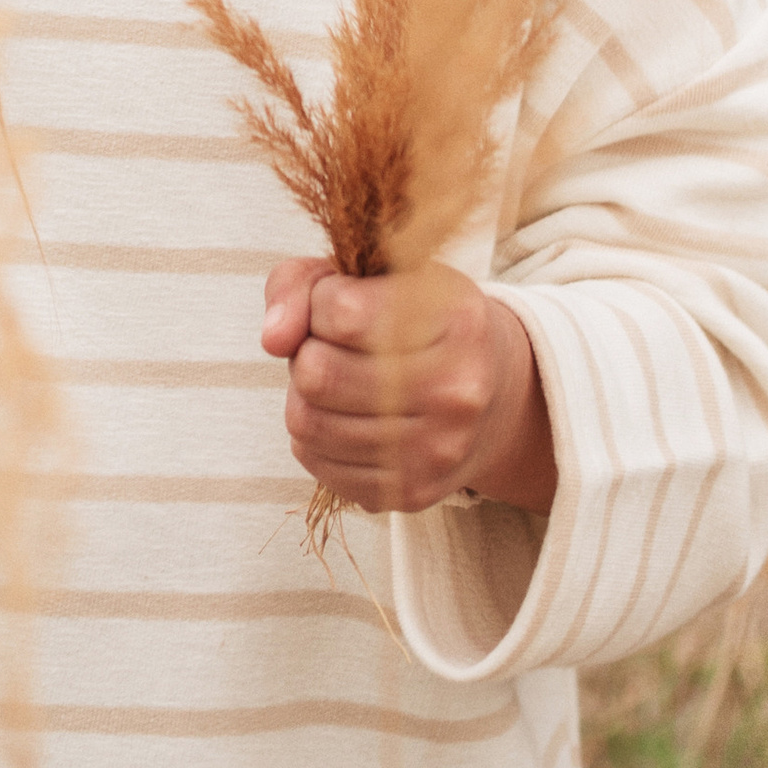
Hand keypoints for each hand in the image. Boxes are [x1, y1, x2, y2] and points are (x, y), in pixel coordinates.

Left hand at [260, 256, 556, 515]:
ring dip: (305, 395)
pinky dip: (314, 435)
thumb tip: (272, 339)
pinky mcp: (409, 493)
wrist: (496, 396)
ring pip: (307, 421)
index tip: (342, 303)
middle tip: (335, 346)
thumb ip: (302, 283)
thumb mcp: (375, 275)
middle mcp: (454, 393)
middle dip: (308, 351)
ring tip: (340, 381)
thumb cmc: (421, 322)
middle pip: (316, 373)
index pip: (339, 313)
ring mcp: (435, 451)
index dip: (321, 302)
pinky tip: (346, 416)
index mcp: (456, 323)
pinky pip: (314, 461)